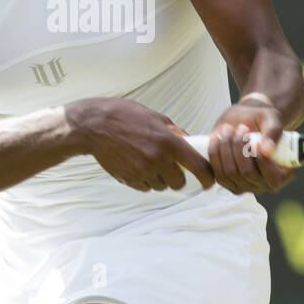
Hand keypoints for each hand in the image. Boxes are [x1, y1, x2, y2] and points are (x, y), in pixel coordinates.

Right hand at [66, 98, 214, 192]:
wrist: (94, 126)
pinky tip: (135, 165)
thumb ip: (175, 132)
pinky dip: (145, 180)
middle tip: (170, 168)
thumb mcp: (155, 117)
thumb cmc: (126, 116)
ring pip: (161, 186)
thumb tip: (191, 144)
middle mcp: (157, 159)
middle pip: (179, 183)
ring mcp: (142, 171)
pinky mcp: (129, 179)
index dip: (207, 177)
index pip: (197, 166)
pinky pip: (146, 188)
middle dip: (177, 178)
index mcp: (168, 141)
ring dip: (160, 179)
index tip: (209, 182)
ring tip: (147, 161)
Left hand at [205, 99, 296, 194]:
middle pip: (247, 173)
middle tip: (241, 127)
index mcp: (283, 175)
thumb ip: (273, 131)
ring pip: (230, 173)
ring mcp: (244, 186)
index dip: (263, 161)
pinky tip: (217, 138)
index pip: (273, 178)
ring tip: (229, 129)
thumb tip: (267, 150)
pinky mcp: (227, 182)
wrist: (246, 120)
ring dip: (226, 148)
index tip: (256, 142)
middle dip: (240, 148)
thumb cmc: (263, 121)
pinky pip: (217, 173)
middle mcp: (264, 185)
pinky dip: (215, 154)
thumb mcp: (272, 119)